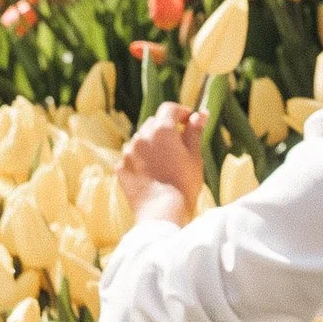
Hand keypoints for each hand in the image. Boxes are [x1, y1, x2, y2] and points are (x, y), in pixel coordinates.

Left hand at [117, 105, 204, 227]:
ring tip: (164, 162)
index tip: (190, 122)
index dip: (182, 112)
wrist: (162, 213)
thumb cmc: (183, 184)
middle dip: (166, 129)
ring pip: (141, 139)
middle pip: (154, 123)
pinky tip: (152, 173)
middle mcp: (141, 136)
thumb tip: (201, 114)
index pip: (170, 108)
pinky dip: (141, 160)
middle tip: (179, 145)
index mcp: (162, 130)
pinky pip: (131, 157)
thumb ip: (195, 132)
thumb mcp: (195, 156)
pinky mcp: (121, 168)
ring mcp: (128, 152)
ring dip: (152, 144)